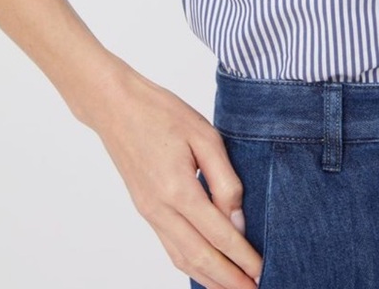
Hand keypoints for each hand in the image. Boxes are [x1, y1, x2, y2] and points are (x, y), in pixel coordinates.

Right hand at [83, 63, 261, 288]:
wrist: (115, 107)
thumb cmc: (162, 112)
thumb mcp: (204, 135)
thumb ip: (224, 179)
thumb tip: (238, 220)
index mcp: (178, 189)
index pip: (219, 235)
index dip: (243, 257)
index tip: (263, 271)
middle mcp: (160, 209)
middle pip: (200, 258)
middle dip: (229, 279)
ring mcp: (149, 213)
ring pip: (182, 259)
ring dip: (210, 279)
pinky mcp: (144, 210)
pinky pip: (169, 247)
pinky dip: (189, 266)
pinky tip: (204, 270)